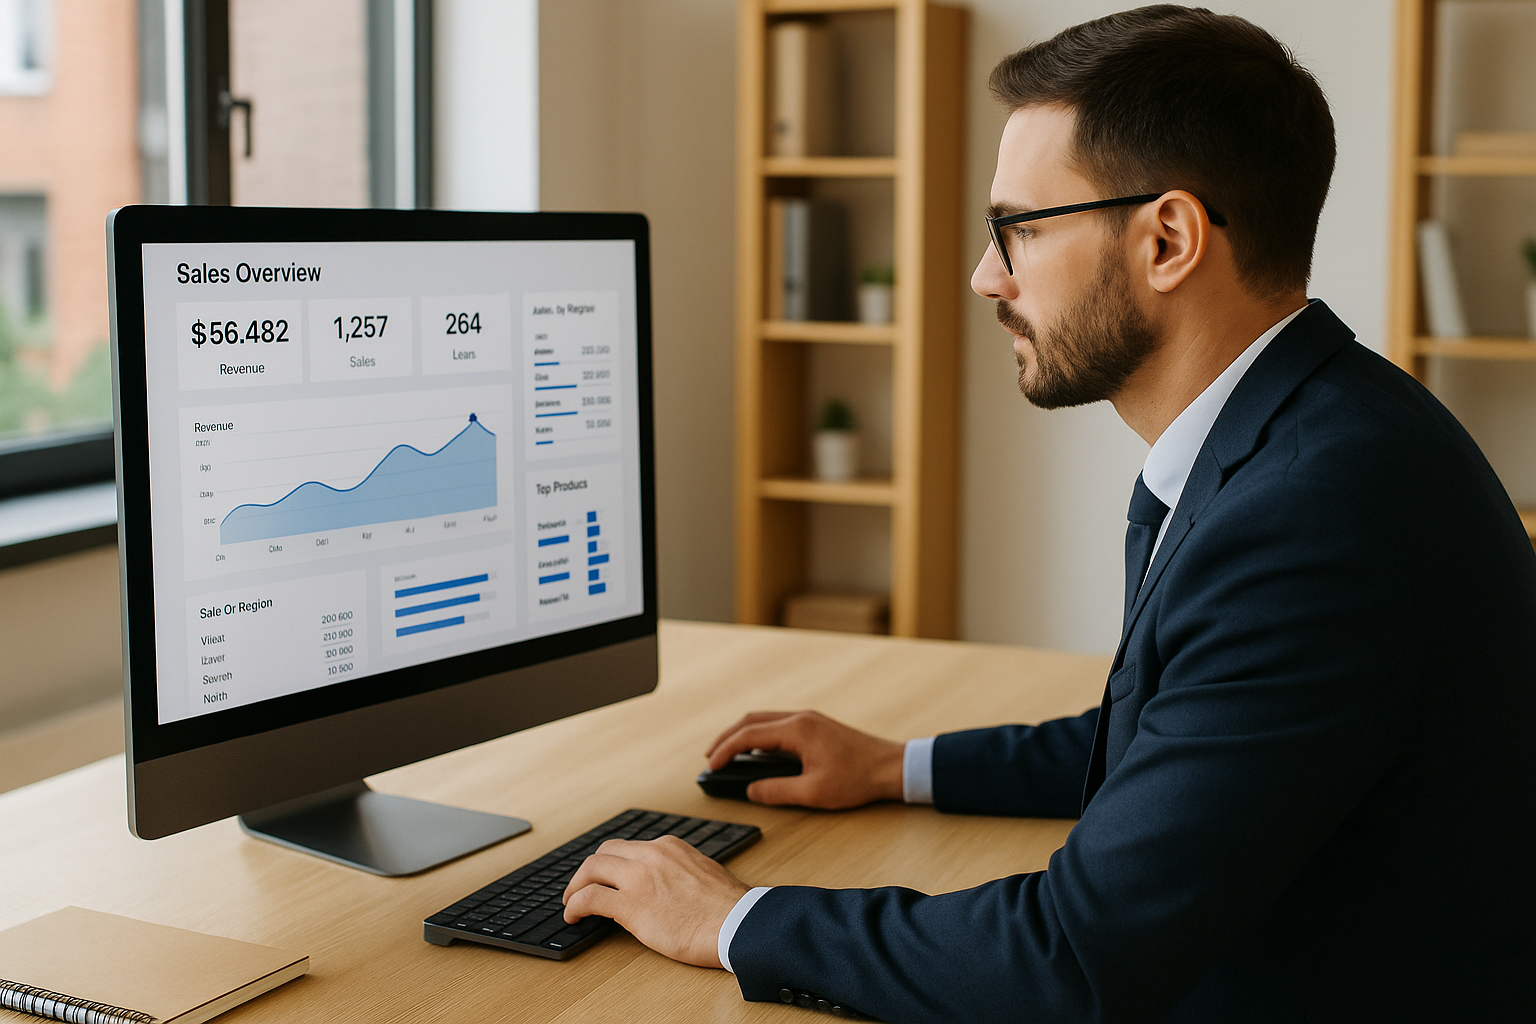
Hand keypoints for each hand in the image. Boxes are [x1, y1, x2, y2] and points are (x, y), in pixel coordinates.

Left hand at [561, 836, 748, 967]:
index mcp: (669, 847)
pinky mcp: (631, 904)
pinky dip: (575, 905)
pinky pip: (590, 898)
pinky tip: (573, 916)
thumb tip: (665, 886)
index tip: (605, 876)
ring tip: (571, 902)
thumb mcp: (702, 873)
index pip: (628, 847)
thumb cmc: (728, 907)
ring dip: (576, 885)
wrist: (738, 924)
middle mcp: (651, 855)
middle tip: (581, 887)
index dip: (611, 863)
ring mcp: (639, 878)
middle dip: (588, 870)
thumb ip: (679, 872)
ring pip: (591, 869)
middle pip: (604, 852)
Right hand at [705, 710, 903, 808]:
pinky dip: (760, 735)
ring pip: (764, 719)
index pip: (748, 735)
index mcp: (797, 730)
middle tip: (710, 756)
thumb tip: (751, 791)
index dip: (725, 750)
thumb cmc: (857, 779)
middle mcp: (800, 718)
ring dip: (743, 734)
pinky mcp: (816, 726)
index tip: (711, 765)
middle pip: (751, 720)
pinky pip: (778, 724)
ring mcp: (809, 719)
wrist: (891, 767)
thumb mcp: (813, 792)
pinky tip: (757, 752)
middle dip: (727, 737)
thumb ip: (777, 791)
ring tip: (728, 753)